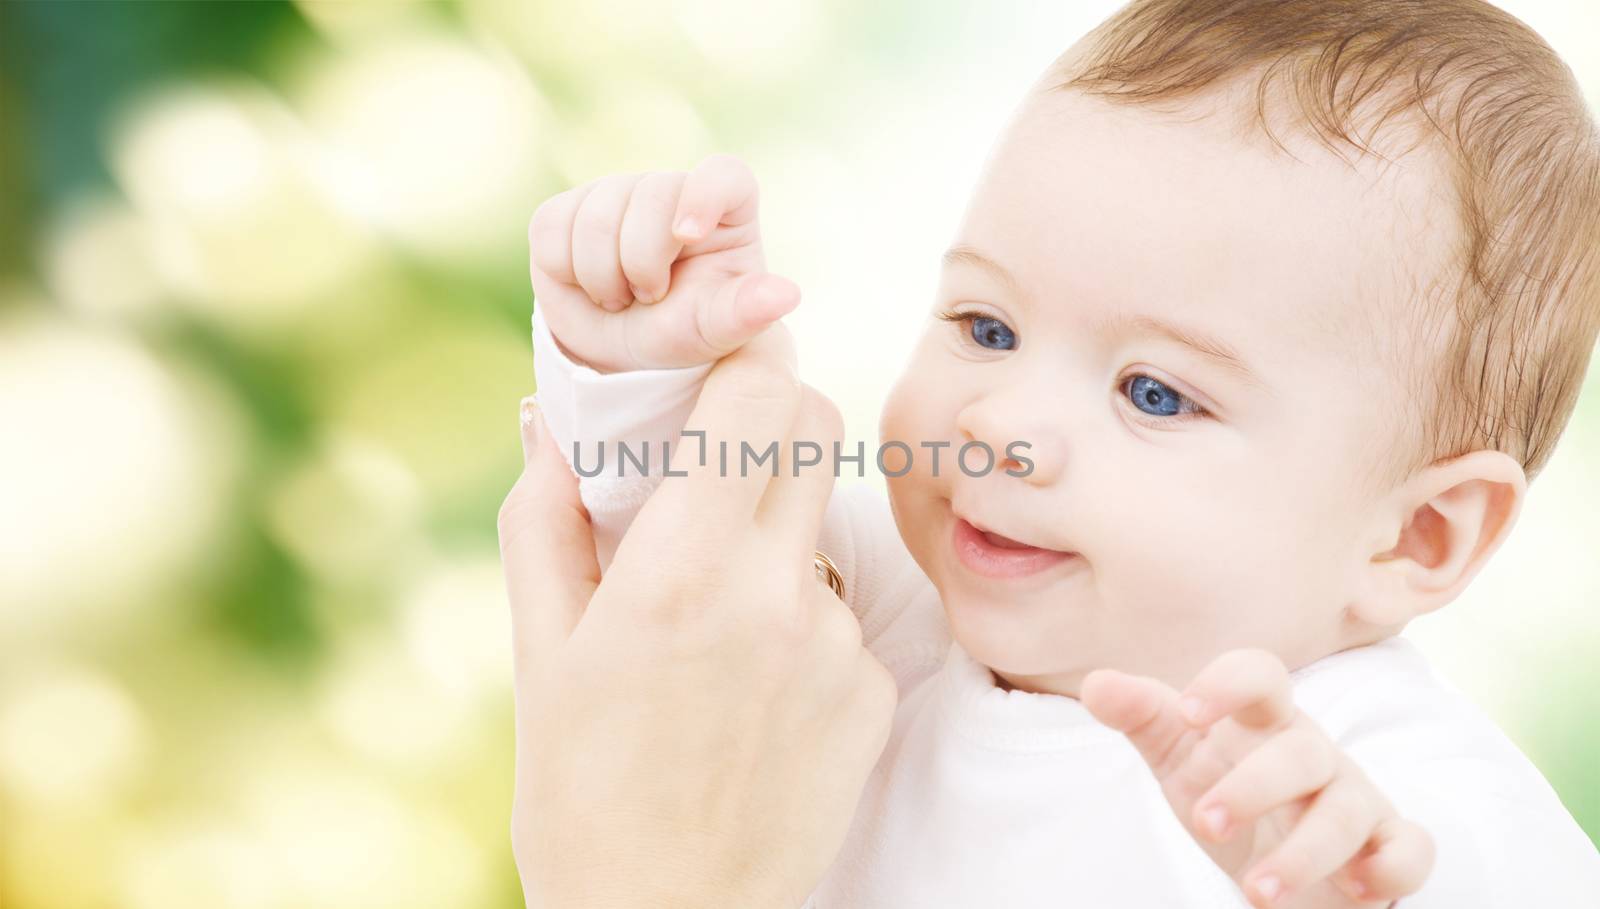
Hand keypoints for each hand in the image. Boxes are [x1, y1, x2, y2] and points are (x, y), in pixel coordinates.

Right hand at [498, 323, 896, 907]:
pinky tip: (754, 690)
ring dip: (776, 538)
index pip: (758, 397)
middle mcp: (774, 594)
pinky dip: (802, 625)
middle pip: (813, 430)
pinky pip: (844, 615)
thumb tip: (550, 424)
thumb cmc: (579, 794)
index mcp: (678, 572)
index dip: (740, 364)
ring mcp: (836, 646)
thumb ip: (546, 521)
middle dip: (766, 424)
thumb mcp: (538, 654)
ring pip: (823, 527)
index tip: (713, 373)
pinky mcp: (874, 695)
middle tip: (714, 465)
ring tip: (715, 625)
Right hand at [527, 152, 799, 372]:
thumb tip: (786, 294)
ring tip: (620, 298)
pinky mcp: (567, 207)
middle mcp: (672, 190)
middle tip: (649, 298)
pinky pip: (553, 226)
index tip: (687, 234)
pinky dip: (565, 270)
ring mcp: (617, 192)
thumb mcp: (714, 331)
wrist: (621, 352)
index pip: (723, 174)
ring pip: (596, 213)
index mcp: (726, 209)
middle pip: (651, 194)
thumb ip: (746, 312)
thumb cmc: (682, 332)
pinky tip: (585, 285)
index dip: (703, 194)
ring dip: (603, 275)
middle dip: (642, 261)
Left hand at [1081, 650, 1434, 908]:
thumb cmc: (1227, 791)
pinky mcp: (1388, 843)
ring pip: (1347, 809)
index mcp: (1263, 721)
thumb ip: (1143, 718)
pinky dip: (1392, 867)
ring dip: (1304, 853)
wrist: (1276, 860)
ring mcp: (1356, 796)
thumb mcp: (1178, 758)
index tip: (1188, 712)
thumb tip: (1097, 684)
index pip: (1261, 674)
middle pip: (1300, 751)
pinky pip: (1409, 847)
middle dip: (1254, 788)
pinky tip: (1357, 888)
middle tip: (1205, 825)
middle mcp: (1313, 752)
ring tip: (1255, 892)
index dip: (1229, 683)